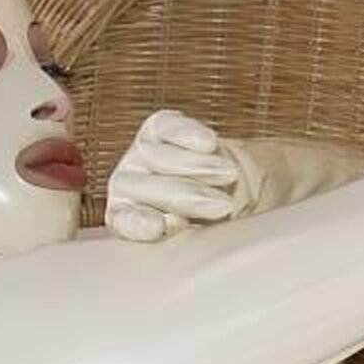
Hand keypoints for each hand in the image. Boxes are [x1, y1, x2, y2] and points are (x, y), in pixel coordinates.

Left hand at [105, 110, 247, 241]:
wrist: (236, 184)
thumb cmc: (222, 218)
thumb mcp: (212, 234)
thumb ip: (196, 236)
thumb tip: (185, 226)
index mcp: (132, 222)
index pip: (127, 221)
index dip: (141, 223)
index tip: (163, 226)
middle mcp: (129, 187)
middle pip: (146, 189)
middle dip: (186, 197)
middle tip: (222, 205)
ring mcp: (140, 155)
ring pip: (158, 158)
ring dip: (197, 167)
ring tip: (230, 175)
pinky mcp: (157, 127)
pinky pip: (167, 128)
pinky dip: (187, 134)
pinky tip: (208, 143)